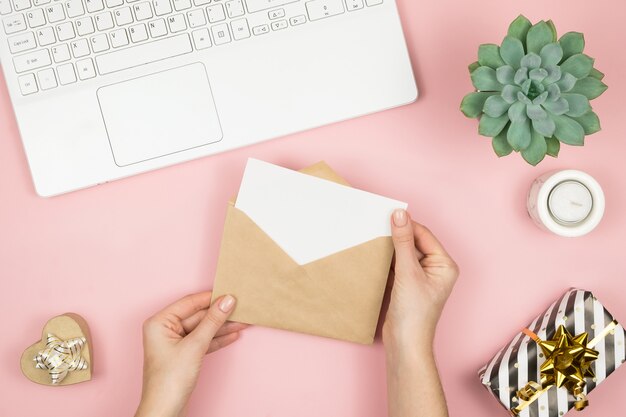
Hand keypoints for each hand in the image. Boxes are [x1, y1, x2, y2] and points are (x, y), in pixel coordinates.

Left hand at [135, 292, 246, 416]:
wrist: (165, 411)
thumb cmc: (169, 381)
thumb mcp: (195, 346)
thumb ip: (212, 321)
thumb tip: (227, 301)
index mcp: (160, 322)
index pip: (190, 303)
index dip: (211, 298)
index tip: (230, 293)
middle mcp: (165, 329)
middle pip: (198, 316)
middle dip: (220, 314)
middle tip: (240, 308)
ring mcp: (174, 343)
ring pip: (203, 329)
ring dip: (222, 327)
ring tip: (243, 321)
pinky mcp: (184, 355)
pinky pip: (203, 341)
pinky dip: (218, 339)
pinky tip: (233, 335)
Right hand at [383, 209, 458, 352]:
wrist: (404, 344)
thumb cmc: (414, 314)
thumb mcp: (407, 272)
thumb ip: (402, 242)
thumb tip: (400, 215)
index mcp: (444, 265)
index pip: (424, 235)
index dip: (407, 224)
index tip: (388, 213)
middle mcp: (435, 269)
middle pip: (414, 242)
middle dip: (396, 236)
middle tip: (377, 224)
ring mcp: (421, 278)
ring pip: (403, 253)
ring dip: (390, 248)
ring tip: (374, 239)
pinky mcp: (407, 285)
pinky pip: (397, 265)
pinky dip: (386, 260)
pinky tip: (374, 256)